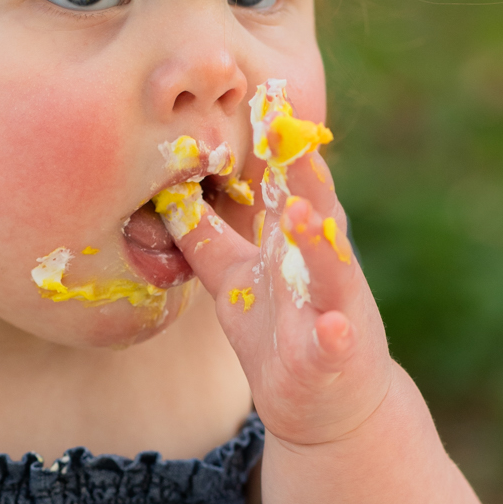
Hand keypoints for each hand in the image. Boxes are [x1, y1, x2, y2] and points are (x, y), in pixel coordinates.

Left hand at [161, 139, 393, 449]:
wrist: (328, 407)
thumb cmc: (280, 334)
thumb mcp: (236, 280)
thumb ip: (207, 240)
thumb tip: (166, 196)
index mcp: (296, 242)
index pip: (286, 184)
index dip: (275, 146)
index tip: (260, 96)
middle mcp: (320, 266)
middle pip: (313, 212)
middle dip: (302, 173)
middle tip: (286, 130)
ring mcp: (334, 309)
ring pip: (328, 269)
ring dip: (314, 241)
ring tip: (299, 212)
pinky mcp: (336, 356)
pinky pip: (336, 343)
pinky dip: (334, 335)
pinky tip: (331, 327)